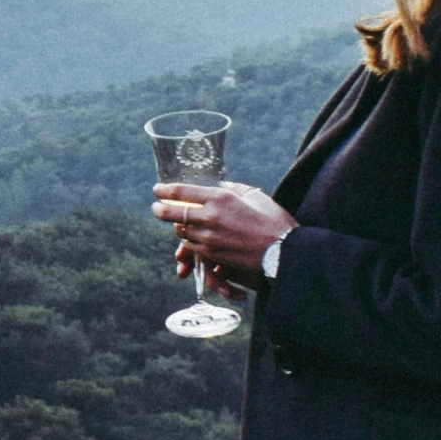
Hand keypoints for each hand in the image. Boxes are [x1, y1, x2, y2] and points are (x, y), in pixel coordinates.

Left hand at [152, 180, 298, 284]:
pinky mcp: (212, 254)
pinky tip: (193, 237)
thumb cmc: (274, 221)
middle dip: (160, 209)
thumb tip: (221, 185)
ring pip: (181, 231)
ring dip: (179, 226)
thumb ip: (234, 188)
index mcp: (220, 198)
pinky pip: (192, 246)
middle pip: (172, 213)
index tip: (157, 189)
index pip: (181, 192)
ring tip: (178, 222)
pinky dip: (190, 241)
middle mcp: (210, 217)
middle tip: (156, 207)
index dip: (165, 190)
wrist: (284, 252)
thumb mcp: (255, 196)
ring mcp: (209, 237)